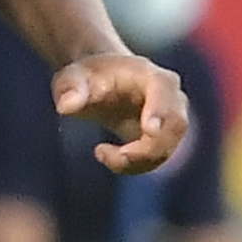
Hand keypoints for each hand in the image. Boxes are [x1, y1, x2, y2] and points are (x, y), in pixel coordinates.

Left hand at [53, 52, 186, 175]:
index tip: (149, 130)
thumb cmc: (86, 77)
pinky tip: (104, 153)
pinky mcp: (162, 140)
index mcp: (150, 75)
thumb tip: (67, 106)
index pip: (164, 88)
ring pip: (166, 148)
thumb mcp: (71, 77)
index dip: (161, 109)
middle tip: (105, 153)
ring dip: (135, 161)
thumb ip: (70, 88)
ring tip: (101, 152)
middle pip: (175, 125)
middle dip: (146, 148)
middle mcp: (170, 97)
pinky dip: (131, 166)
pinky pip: (155, 160)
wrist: (98, 84)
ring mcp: (170, 120)